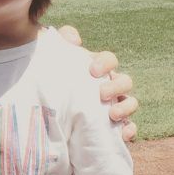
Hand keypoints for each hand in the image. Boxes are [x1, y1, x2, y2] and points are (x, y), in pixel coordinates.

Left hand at [57, 25, 138, 141]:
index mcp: (96, 69)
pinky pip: (128, 128)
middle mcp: (108, 86)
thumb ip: (61, 41)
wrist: (43, 112)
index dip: (105, 63)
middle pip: (125, 81)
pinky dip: (129, 130)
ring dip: (126, 107)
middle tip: (102, 94)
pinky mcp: (111, 127)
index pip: (109, 60)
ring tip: (113, 115)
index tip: (92, 71)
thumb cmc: (50, 81)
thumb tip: (75, 39)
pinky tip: (123, 135)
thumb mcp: (51, 59)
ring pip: (130, 103)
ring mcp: (112, 106)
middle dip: (116, 87)